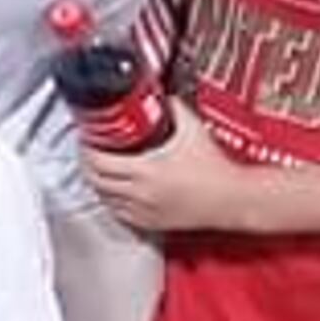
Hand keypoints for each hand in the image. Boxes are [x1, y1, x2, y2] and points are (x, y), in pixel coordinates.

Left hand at [82, 122, 246, 235]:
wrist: (232, 198)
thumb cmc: (216, 170)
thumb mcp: (192, 129)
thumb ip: (174, 108)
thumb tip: (162, 97)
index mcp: (145, 171)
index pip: (98, 163)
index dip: (87, 150)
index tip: (87, 140)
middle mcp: (140, 193)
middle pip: (95, 181)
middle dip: (88, 165)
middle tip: (90, 152)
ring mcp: (144, 211)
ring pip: (104, 199)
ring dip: (98, 183)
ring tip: (101, 170)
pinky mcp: (151, 223)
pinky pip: (119, 214)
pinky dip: (112, 201)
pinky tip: (117, 191)